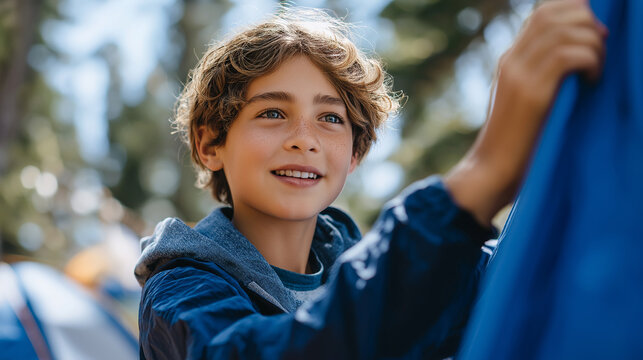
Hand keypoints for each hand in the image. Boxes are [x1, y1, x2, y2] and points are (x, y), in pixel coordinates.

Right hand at [445, 0, 606, 226]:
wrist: (492, 172)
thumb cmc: (516, 145)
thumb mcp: (527, 104)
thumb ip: (542, 79)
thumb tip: (578, 60)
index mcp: (509, 61)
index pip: (541, 14)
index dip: (573, 12)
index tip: (595, 35)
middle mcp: (510, 61)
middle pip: (552, 13)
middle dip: (587, 21)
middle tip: (602, 48)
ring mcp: (517, 74)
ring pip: (564, 30)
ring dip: (592, 44)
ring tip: (597, 70)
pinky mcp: (530, 92)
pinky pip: (569, 55)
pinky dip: (590, 61)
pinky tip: (592, 81)